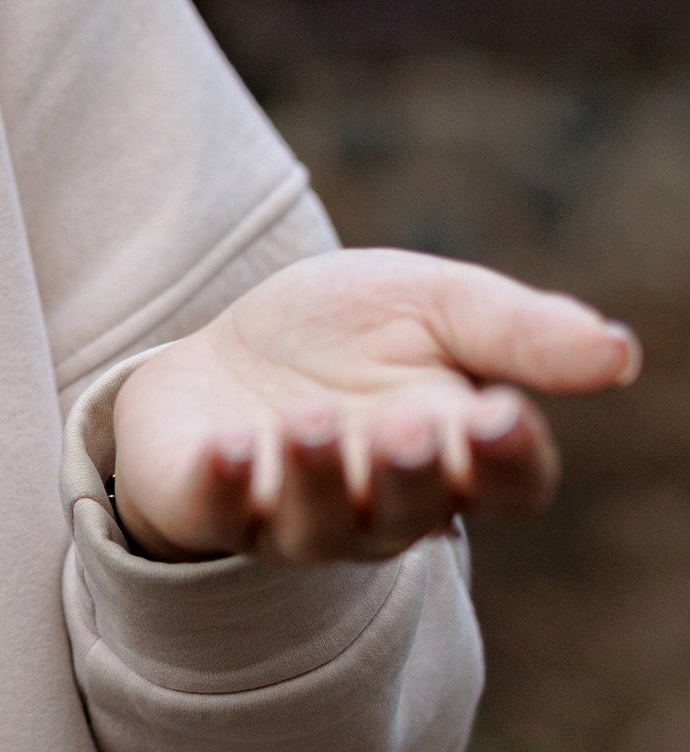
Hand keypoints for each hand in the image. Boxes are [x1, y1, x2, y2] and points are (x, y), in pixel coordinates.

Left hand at [111, 249, 641, 564]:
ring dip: (321, 478)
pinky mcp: (211, 508)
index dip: (509, 461)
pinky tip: (231, 444)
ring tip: (311, 419)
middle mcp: (380, 505)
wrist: (219, 351)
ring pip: (321, 527)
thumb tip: (619, 352)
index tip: (501, 414)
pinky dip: (226, 486)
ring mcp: (294, 517)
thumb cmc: (339, 334)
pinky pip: (221, 515)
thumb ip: (515, 330)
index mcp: (452, 456)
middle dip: (412, 472)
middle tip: (408, 423)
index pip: (507, 486)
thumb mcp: (427, 303)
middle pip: (414, 513)